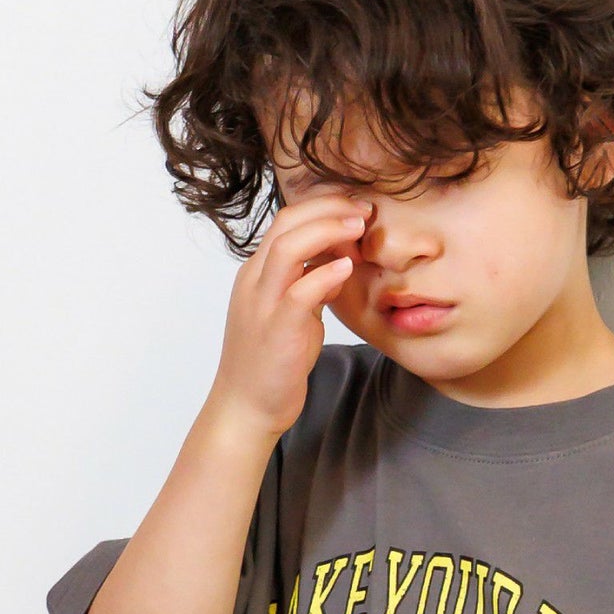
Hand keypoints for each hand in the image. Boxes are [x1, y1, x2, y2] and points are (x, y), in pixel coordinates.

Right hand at [207, 194, 376, 437]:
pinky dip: (325, 275)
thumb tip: (340, 262)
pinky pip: (299, 292)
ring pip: (288, 248)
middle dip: (329, 208)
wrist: (249, 406)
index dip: (323, 207)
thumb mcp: (297, 315)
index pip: (287, 221)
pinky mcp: (277, 330)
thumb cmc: (274, 362)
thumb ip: (314, 285)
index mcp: (258, 273)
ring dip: (327, 231)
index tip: (357, 208)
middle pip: (287, 223)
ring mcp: (263, 303)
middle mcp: (255, 280)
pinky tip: (348, 268)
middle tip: (365, 209)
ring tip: (359, 227)